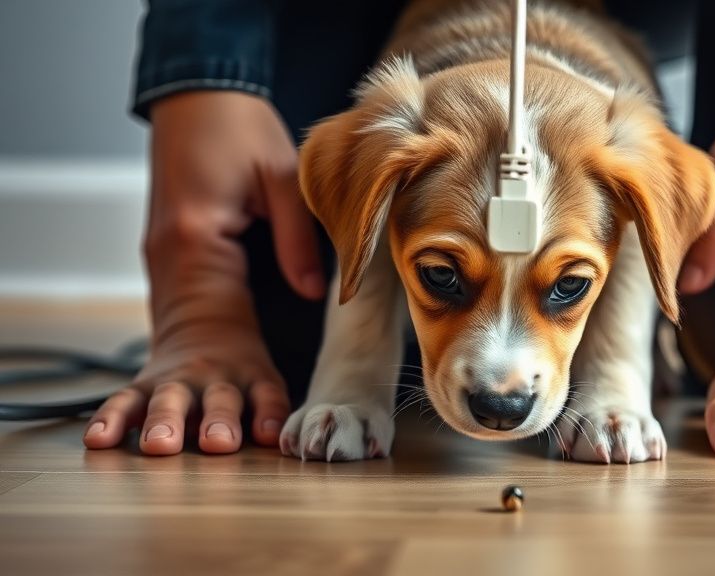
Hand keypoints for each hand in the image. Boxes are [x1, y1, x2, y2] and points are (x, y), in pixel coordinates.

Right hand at [82, 91, 323, 454]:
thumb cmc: (238, 129)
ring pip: (167, 342)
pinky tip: (137, 413)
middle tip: (216, 446)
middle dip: (197, 399)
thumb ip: (296, 235)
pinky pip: (165, 328)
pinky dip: (155, 369)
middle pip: (184, 343)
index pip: (219, 316)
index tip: (257, 413)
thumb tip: (318, 291)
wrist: (199, 99)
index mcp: (195, 241)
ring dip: (169, 396)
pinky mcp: (172, 270)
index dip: (239, 369)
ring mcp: (166, 271)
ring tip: (166, 448)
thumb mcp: (278, 172)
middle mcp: (171, 264)